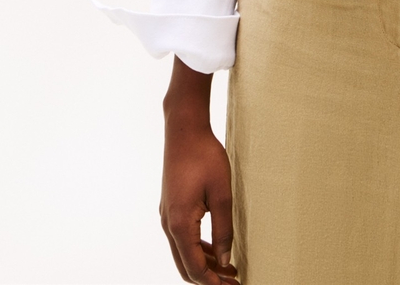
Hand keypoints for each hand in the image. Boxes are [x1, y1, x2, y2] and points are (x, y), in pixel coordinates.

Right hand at [161, 57, 238, 283]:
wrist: (184, 129)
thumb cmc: (205, 157)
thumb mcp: (222, 193)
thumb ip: (223, 229)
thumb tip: (225, 261)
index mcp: (180, 224)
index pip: (194, 268)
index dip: (213, 283)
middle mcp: (168, 224)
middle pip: (185, 265)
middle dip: (208, 278)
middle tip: (233, 281)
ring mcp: (166, 216)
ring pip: (183, 253)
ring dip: (204, 263)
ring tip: (228, 269)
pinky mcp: (170, 207)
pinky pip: (182, 238)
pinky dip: (197, 248)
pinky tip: (215, 249)